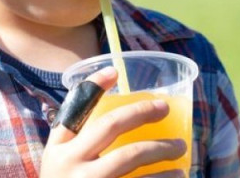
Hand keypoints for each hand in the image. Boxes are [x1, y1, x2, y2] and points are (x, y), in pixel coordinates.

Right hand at [40, 67, 187, 177]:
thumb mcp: (60, 160)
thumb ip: (77, 133)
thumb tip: (111, 81)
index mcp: (59, 151)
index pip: (75, 110)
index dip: (94, 85)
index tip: (115, 71)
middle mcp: (70, 168)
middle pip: (111, 126)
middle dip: (143, 114)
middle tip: (165, 110)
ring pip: (131, 160)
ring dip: (162, 152)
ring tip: (181, 152)